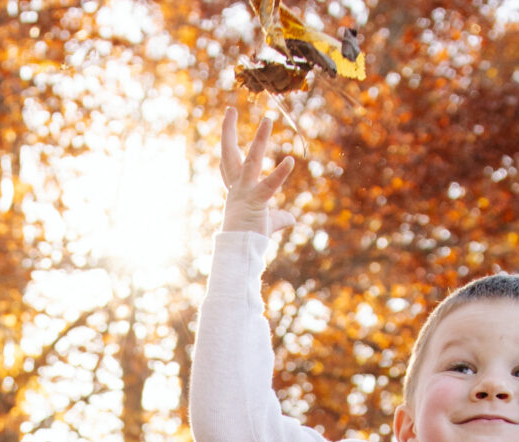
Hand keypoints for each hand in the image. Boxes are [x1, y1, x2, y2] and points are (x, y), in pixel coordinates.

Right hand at [219, 107, 296, 236]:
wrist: (240, 255)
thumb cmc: (249, 240)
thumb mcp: (266, 224)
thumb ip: (278, 218)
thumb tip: (291, 219)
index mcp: (237, 192)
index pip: (229, 167)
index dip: (227, 146)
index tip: (227, 130)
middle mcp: (237, 188)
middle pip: (229, 154)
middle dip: (228, 131)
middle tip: (229, 109)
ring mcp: (245, 193)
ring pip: (251, 160)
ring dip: (260, 140)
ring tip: (268, 119)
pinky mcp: (256, 201)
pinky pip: (268, 185)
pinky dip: (280, 174)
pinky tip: (290, 160)